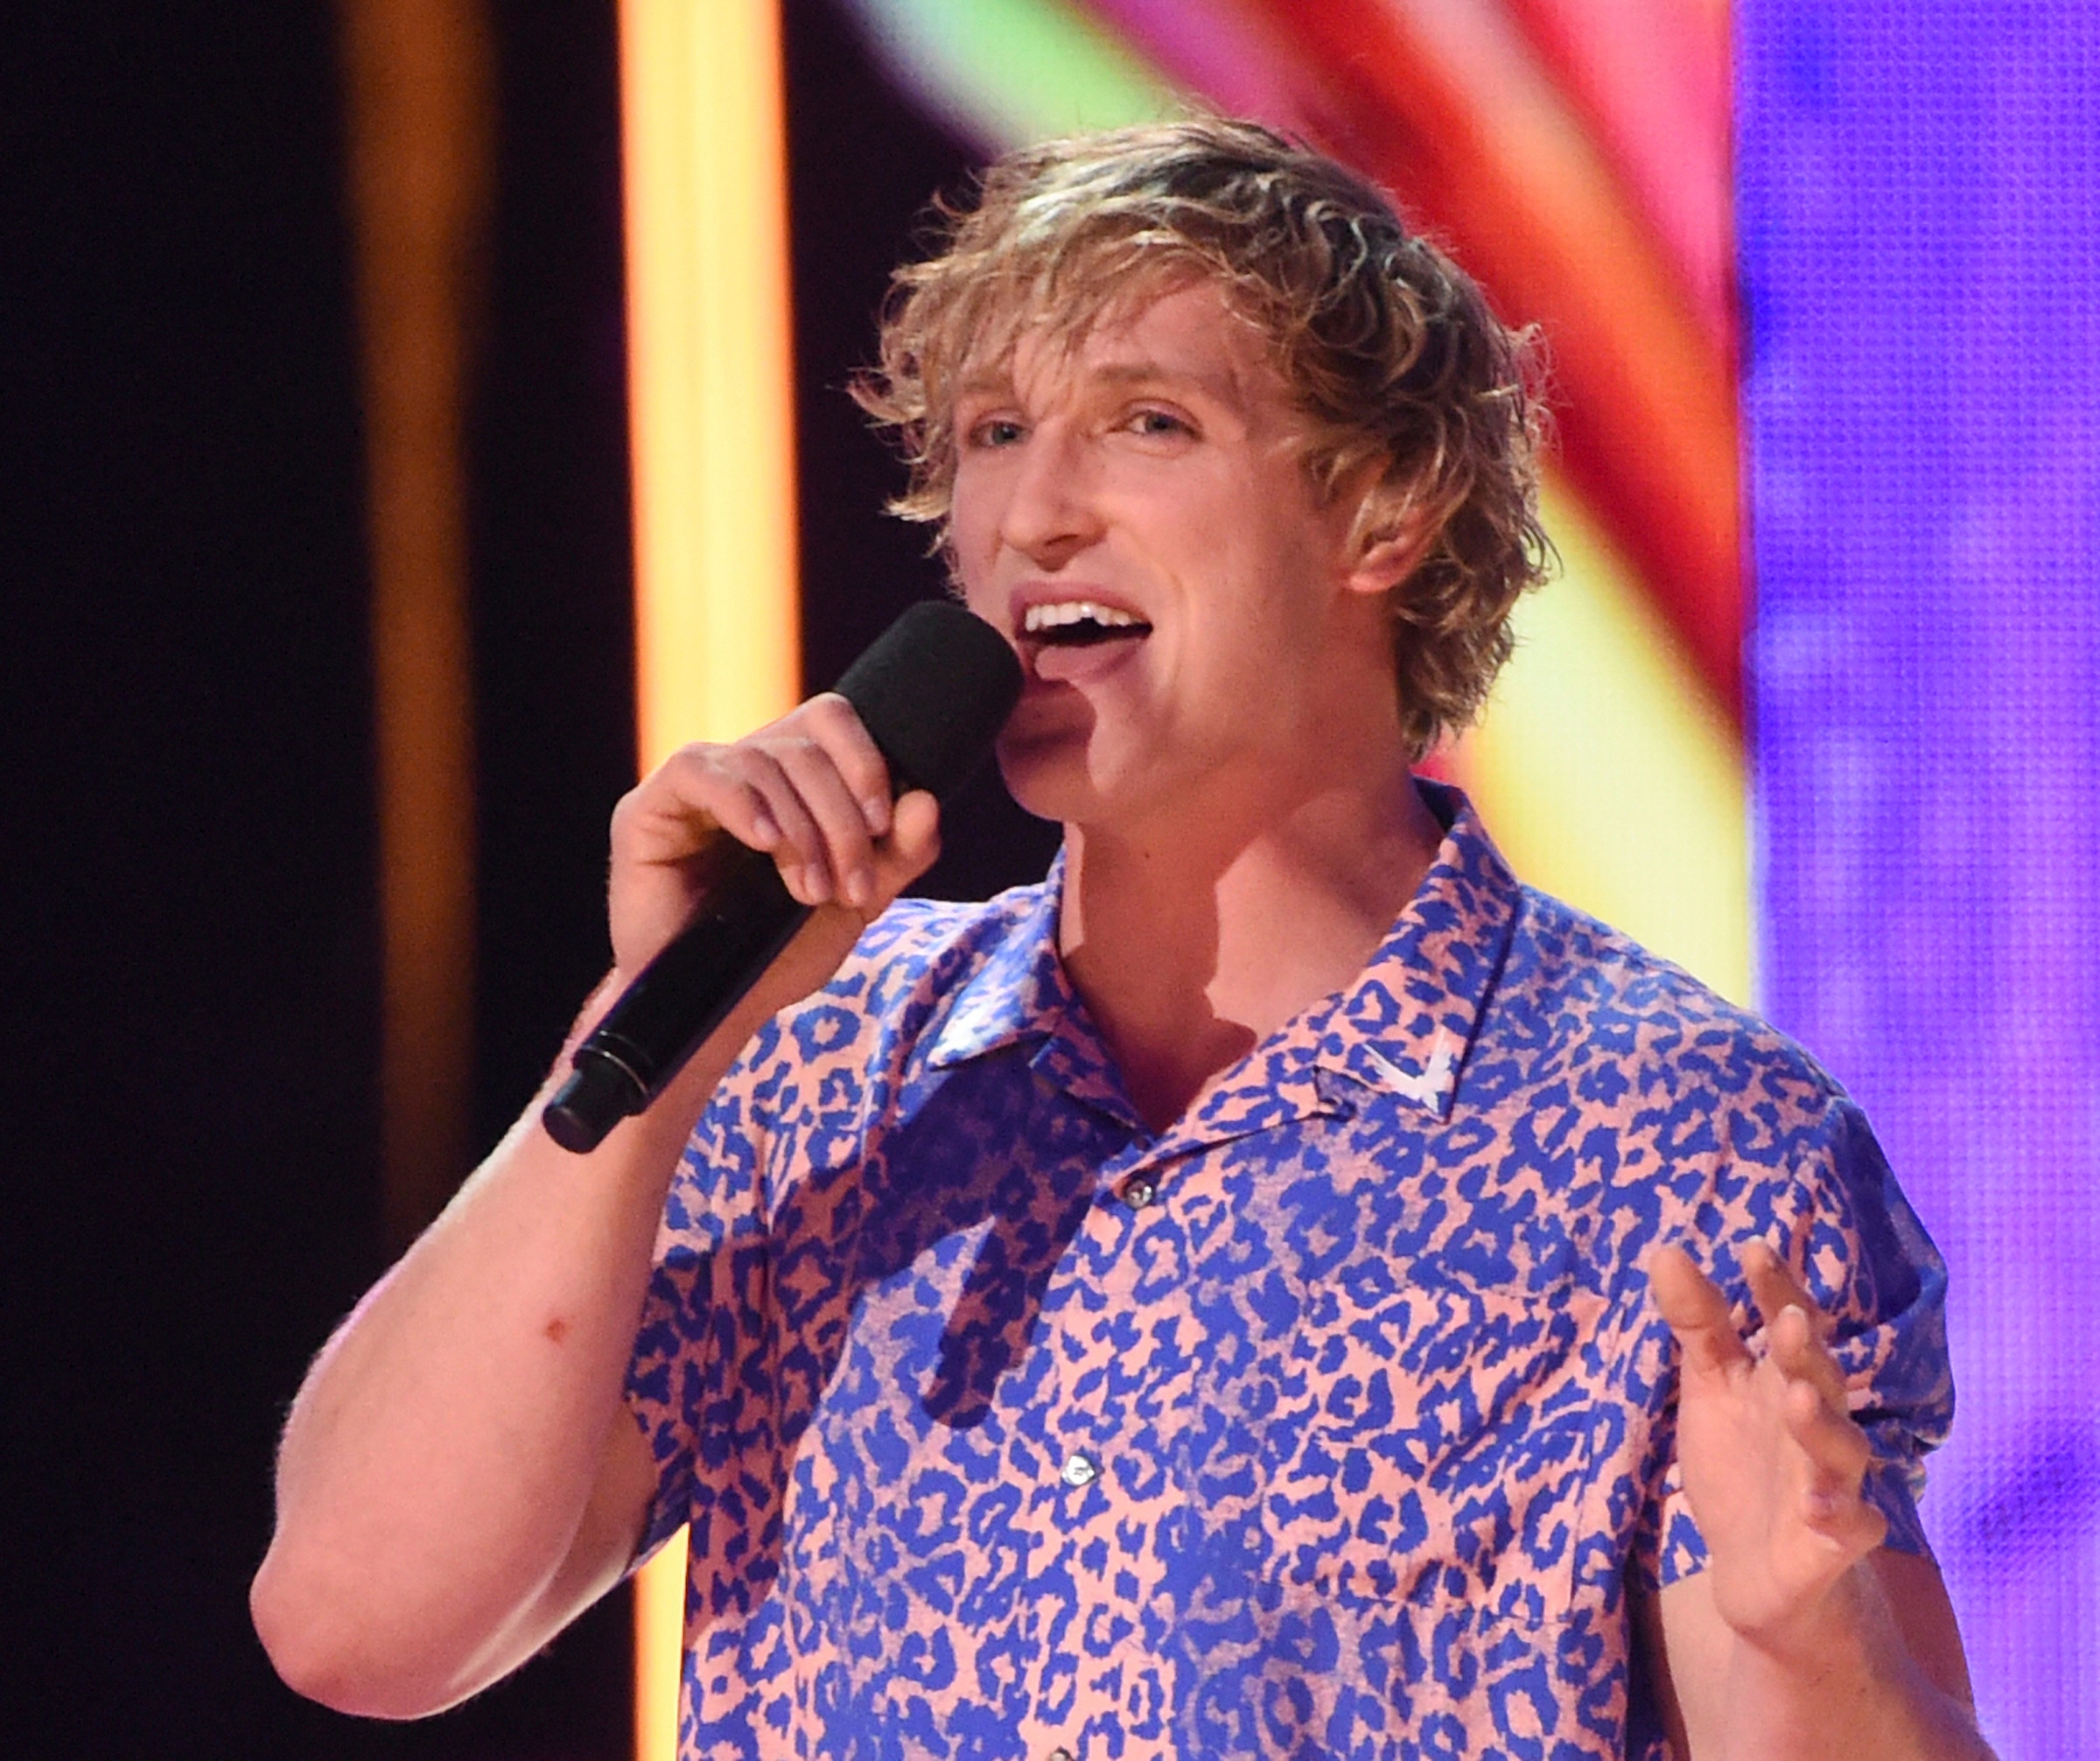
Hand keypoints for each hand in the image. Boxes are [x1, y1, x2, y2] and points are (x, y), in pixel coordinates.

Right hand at [604, 692, 940, 983]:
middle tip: (850, 886)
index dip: (866, 762)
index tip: (885, 828)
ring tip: (809, 891)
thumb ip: (899, 853)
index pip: (831, 721)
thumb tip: (926, 799)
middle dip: (842, 818)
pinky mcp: (648, 808)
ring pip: (762, 760)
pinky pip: (699, 770)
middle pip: (805, 745)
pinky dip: (742, 802)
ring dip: (801, 830)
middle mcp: (743, 769)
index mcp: (791, 779)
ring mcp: (696, 786)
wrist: (719, 1008)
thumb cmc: (780, 952)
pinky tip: (765, 843)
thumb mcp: (857, 902)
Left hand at [1647, 1241, 1887, 1658]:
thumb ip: (1697, 1323)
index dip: (1776, 1288)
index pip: (1787, 1323)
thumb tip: (1665, 1249)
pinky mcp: (1839, 1538)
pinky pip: (1848, 1524)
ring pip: (1840, 1448)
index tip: (1754, 1249)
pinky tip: (1816, 1504)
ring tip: (1796, 1397)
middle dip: (1806, 1352)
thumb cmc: (1738, 1461)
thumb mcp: (1710, 1386)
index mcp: (1783, 1378)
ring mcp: (1832, 1480)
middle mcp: (1814, 1422)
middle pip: (1820, 1379)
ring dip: (1821, 1424)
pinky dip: (1836, 1513)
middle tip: (1789, 1320)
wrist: (1753, 1567)